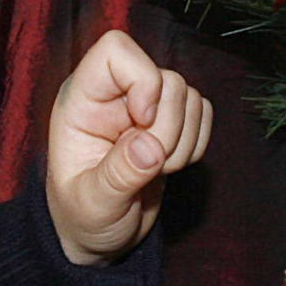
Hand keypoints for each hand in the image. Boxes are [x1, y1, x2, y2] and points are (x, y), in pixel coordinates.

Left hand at [44, 30, 211, 265]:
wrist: (101, 235)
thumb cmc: (82, 217)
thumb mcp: (92, 205)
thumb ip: (118, 176)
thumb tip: (151, 147)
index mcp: (82, 99)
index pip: (116, 49)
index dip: (141, 78)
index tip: (142, 121)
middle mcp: (115, 94)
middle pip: (166, 77)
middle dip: (168, 128)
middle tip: (150, 164)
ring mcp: (145, 105)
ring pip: (188, 95)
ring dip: (183, 140)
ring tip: (156, 170)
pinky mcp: (172, 121)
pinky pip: (203, 113)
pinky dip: (196, 143)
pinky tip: (170, 165)